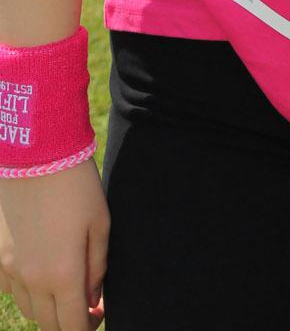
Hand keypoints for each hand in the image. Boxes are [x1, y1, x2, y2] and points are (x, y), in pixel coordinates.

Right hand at [0, 164, 108, 328]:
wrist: (36, 154)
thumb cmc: (76, 186)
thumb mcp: (100, 224)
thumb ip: (97, 268)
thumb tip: (92, 298)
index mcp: (62, 274)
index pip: (73, 325)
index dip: (88, 327)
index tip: (98, 315)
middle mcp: (32, 279)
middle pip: (48, 323)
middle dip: (68, 320)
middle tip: (85, 304)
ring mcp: (10, 269)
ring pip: (28, 309)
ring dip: (47, 308)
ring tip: (64, 285)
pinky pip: (10, 289)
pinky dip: (26, 290)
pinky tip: (39, 270)